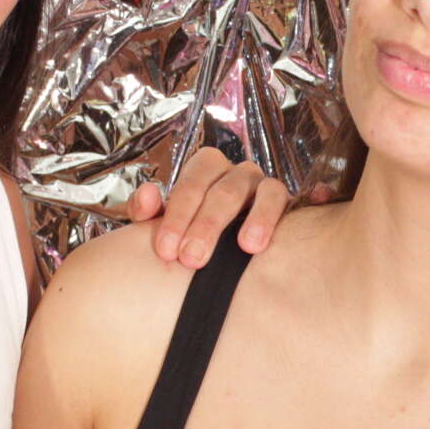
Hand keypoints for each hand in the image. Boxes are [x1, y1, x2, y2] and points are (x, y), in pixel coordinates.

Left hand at [127, 146, 291, 267]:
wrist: (216, 250)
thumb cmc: (185, 233)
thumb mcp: (161, 223)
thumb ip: (145, 210)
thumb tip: (147, 196)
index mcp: (204, 169)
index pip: (190, 185)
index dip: (177, 216)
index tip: (166, 251)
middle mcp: (235, 172)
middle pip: (224, 192)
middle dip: (207, 226)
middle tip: (192, 259)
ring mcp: (262, 185)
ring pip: (262, 192)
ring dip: (254, 219)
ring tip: (246, 248)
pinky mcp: (284, 201)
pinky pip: (284, 199)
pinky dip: (281, 211)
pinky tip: (272, 236)